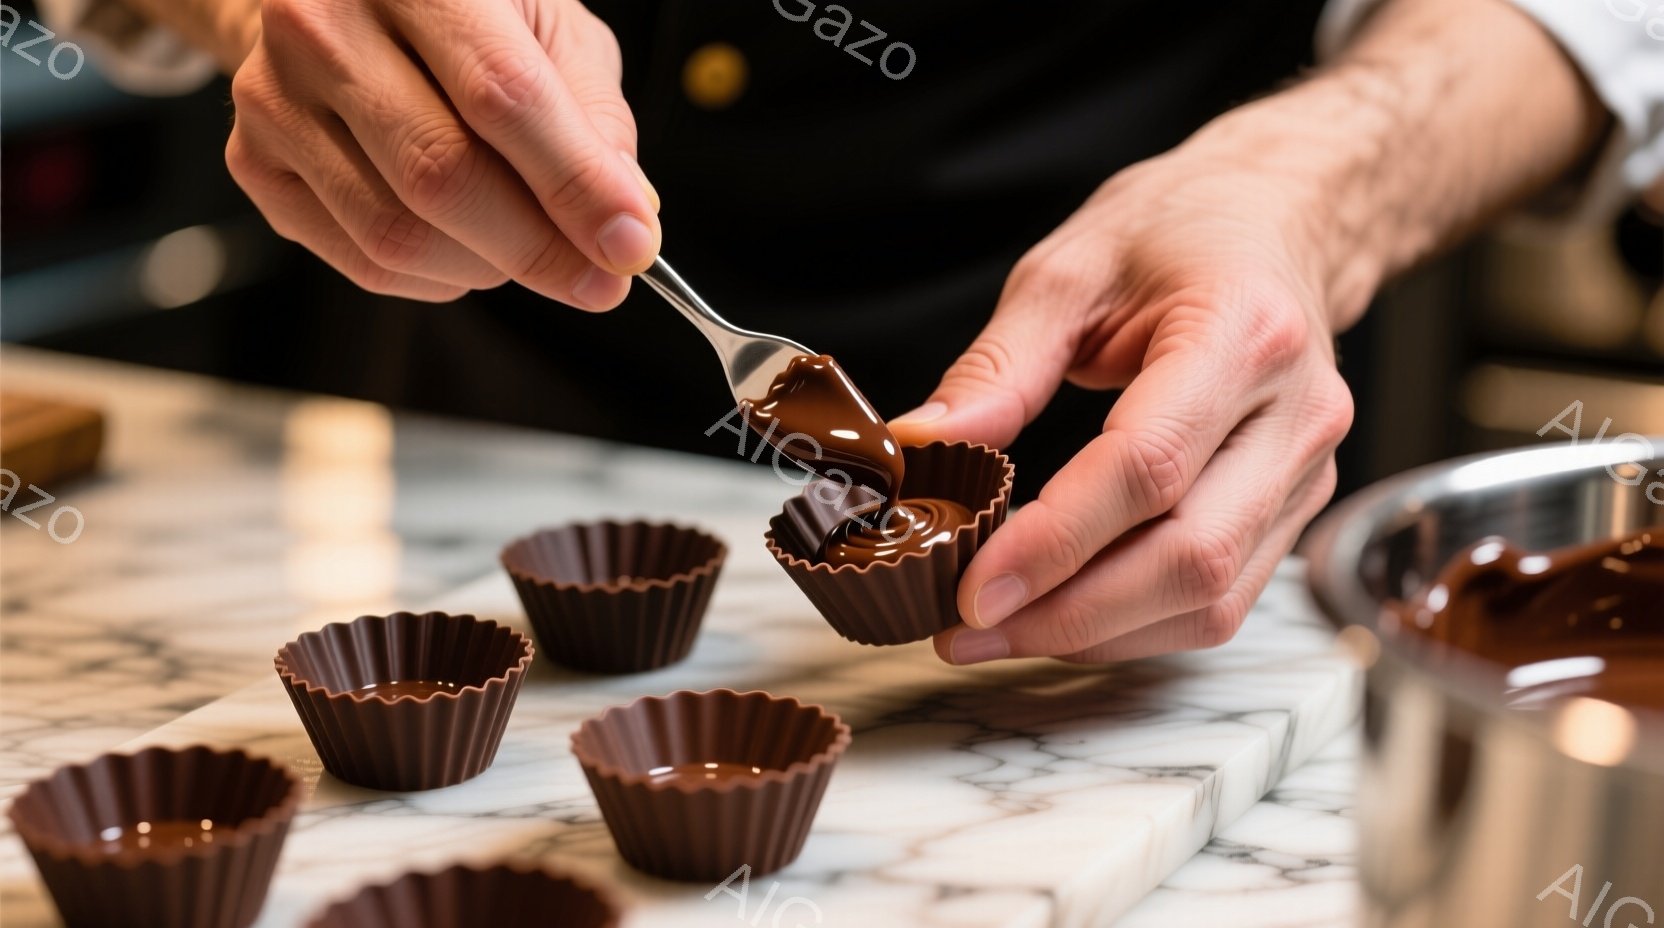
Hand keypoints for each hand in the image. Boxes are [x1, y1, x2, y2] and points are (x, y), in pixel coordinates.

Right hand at [224, 0, 659, 305]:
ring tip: (530, 247)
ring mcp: (275, 95)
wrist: (338, 3)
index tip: (631, 246)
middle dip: (538, 248)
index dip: (574, 184)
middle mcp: (324, 21)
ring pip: (397, 233)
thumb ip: (595, 119)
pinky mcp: (255, 162)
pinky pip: (364, 261)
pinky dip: (439, 277)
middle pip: (440, 173)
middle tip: (599, 281)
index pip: (501, 95)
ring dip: (490, 267)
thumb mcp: (549, 31)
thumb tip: (626, 216)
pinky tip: (468, 248)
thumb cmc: (462, 16)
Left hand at [891, 131, 1355, 664]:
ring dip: (1096, 635)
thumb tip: (923, 446)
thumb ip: (997, 367)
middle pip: (1190, 556)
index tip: (972, 587)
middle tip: (965, 628)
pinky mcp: (1296, 507)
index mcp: (1242, 333)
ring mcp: (1308, 469)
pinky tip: (1060, 618)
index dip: (1056, 541)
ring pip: (1211, 599)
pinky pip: (1220, 600)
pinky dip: (1133, 627)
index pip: (1148, 466)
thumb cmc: (1176, 232)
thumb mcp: (1067, 272)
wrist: (1279, 219)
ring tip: (996, 634)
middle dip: (1068, 614)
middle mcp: (1296, 412)